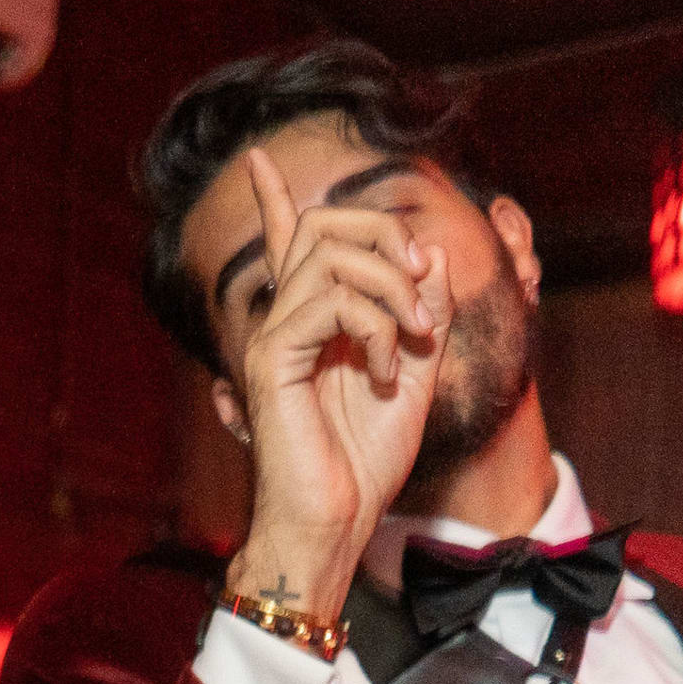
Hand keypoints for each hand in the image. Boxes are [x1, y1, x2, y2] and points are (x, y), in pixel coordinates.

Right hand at [226, 148, 452, 624]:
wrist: (335, 524)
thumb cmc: (364, 464)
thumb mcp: (417, 372)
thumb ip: (423, 312)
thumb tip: (427, 255)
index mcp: (312, 323)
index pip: (289, 242)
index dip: (271, 198)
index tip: (255, 158)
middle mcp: (285, 321)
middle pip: (325, 224)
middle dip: (387, 236)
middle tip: (421, 290)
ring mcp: (275, 338)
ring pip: (333, 255)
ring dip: (392, 289)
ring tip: (412, 342)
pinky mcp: (274, 361)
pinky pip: (330, 301)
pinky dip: (375, 327)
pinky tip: (384, 372)